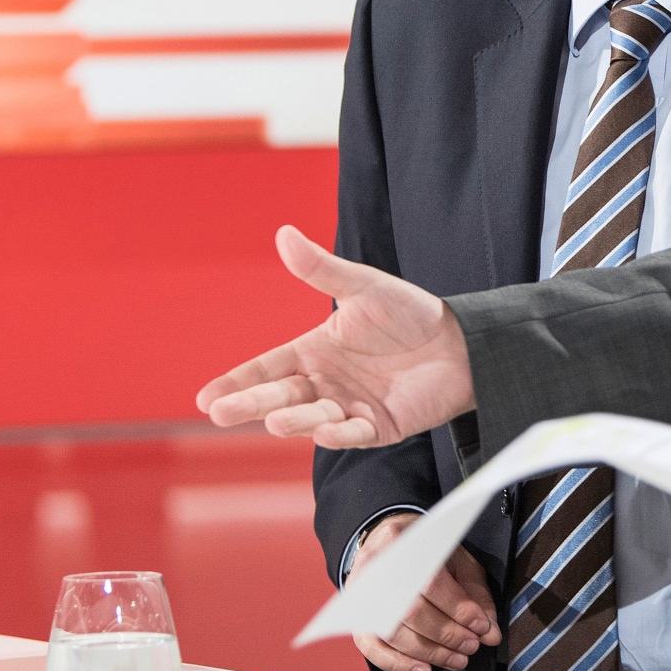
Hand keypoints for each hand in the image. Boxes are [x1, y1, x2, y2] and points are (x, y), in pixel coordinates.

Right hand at [195, 225, 474, 447]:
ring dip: (294, 420)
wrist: (463, 342)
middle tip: (221, 413)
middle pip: (281, 396)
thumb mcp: (364, 286)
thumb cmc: (411, 313)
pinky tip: (325, 431)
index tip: (206, 398)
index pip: (268, 368)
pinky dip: (340, 435)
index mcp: (316, 350)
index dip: (238, 382)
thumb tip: (284, 235)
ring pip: (313, 418)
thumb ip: (322, 269)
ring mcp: (351, 407)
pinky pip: (355, 434)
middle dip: (250, 404)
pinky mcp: (380, 427)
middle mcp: (327, 382)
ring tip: (275, 420)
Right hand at [349, 514, 502, 670]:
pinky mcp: (357, 619)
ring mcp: (362, 595)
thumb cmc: (426, 551)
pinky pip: (374, 650)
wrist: (389, 543)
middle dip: (447, 634)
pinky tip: (425, 670)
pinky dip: (400, 665)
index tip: (480, 626)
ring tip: (457, 658)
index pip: (431, 582)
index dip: (458, 609)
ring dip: (430, 652)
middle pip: (411, 611)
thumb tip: (490, 631)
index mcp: (404, 542)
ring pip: (394, 633)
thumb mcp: (457, 560)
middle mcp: (376, 568)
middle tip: (471, 645)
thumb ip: (475, 594)